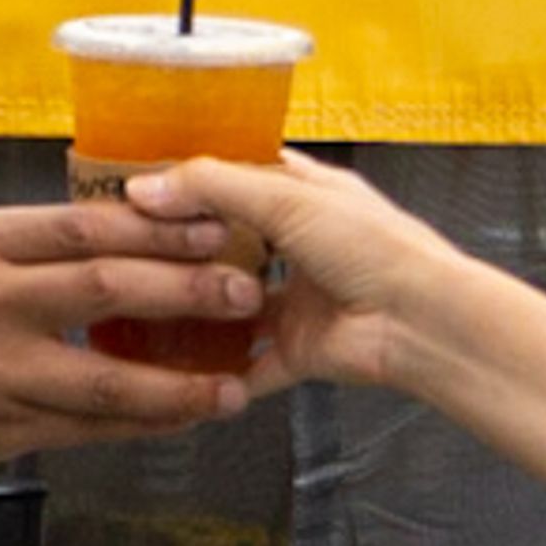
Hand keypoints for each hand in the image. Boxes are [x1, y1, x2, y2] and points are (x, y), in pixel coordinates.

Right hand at [0, 200, 256, 463]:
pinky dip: (143, 424)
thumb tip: (145, 228)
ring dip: (179, 382)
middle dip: (188, 289)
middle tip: (248, 290)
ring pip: (106, 376)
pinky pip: (89, 429)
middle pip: (106, 287)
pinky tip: (184, 418)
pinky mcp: (1, 427)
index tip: (221, 222)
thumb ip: (45, 247)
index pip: (87, 223)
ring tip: (232, 384)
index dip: (162, 224)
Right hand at [123, 152, 444, 390]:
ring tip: (139, 302)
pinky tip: (177, 366)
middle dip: (184, 243)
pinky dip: (217, 370)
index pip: (238, 175)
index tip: (141, 182)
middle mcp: (300, 244)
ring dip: (195, 306)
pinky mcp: (295, 349)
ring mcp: (297, 299)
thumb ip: (213, 187)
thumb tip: (146, 186)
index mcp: (306, 193)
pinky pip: (246, 364)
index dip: (192, 177)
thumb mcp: (286, 198)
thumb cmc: (378, 249)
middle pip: (229, 239)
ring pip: (231, 302)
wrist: (420, 322)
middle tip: (126, 242)